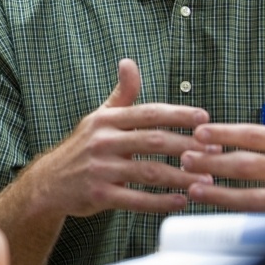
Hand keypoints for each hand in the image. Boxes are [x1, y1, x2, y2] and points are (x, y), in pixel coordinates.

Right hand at [22, 59, 211, 217]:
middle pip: (153, 141)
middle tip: (215, 152)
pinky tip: (182, 200)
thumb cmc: (83, 148)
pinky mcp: (99, 195)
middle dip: (187, 146)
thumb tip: (129, 62)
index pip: (148, 113)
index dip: (178, 115)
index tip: (205, 118)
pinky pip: (136, 200)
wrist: (49, 183)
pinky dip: (161, 201)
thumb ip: (121, 94)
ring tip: (206, 180)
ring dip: (181, 176)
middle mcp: (102, 142)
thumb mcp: (99, 118)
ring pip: (148, 171)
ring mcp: (100, 169)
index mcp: (106, 120)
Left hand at [183, 51, 264, 212]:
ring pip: (251, 195)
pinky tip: (210, 204)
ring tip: (191, 185)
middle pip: (248, 165)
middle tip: (185, 158)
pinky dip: (231, 209)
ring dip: (218, 192)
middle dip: (215, 162)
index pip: (256, 135)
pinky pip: (256, 214)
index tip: (199, 132)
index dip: (226, 134)